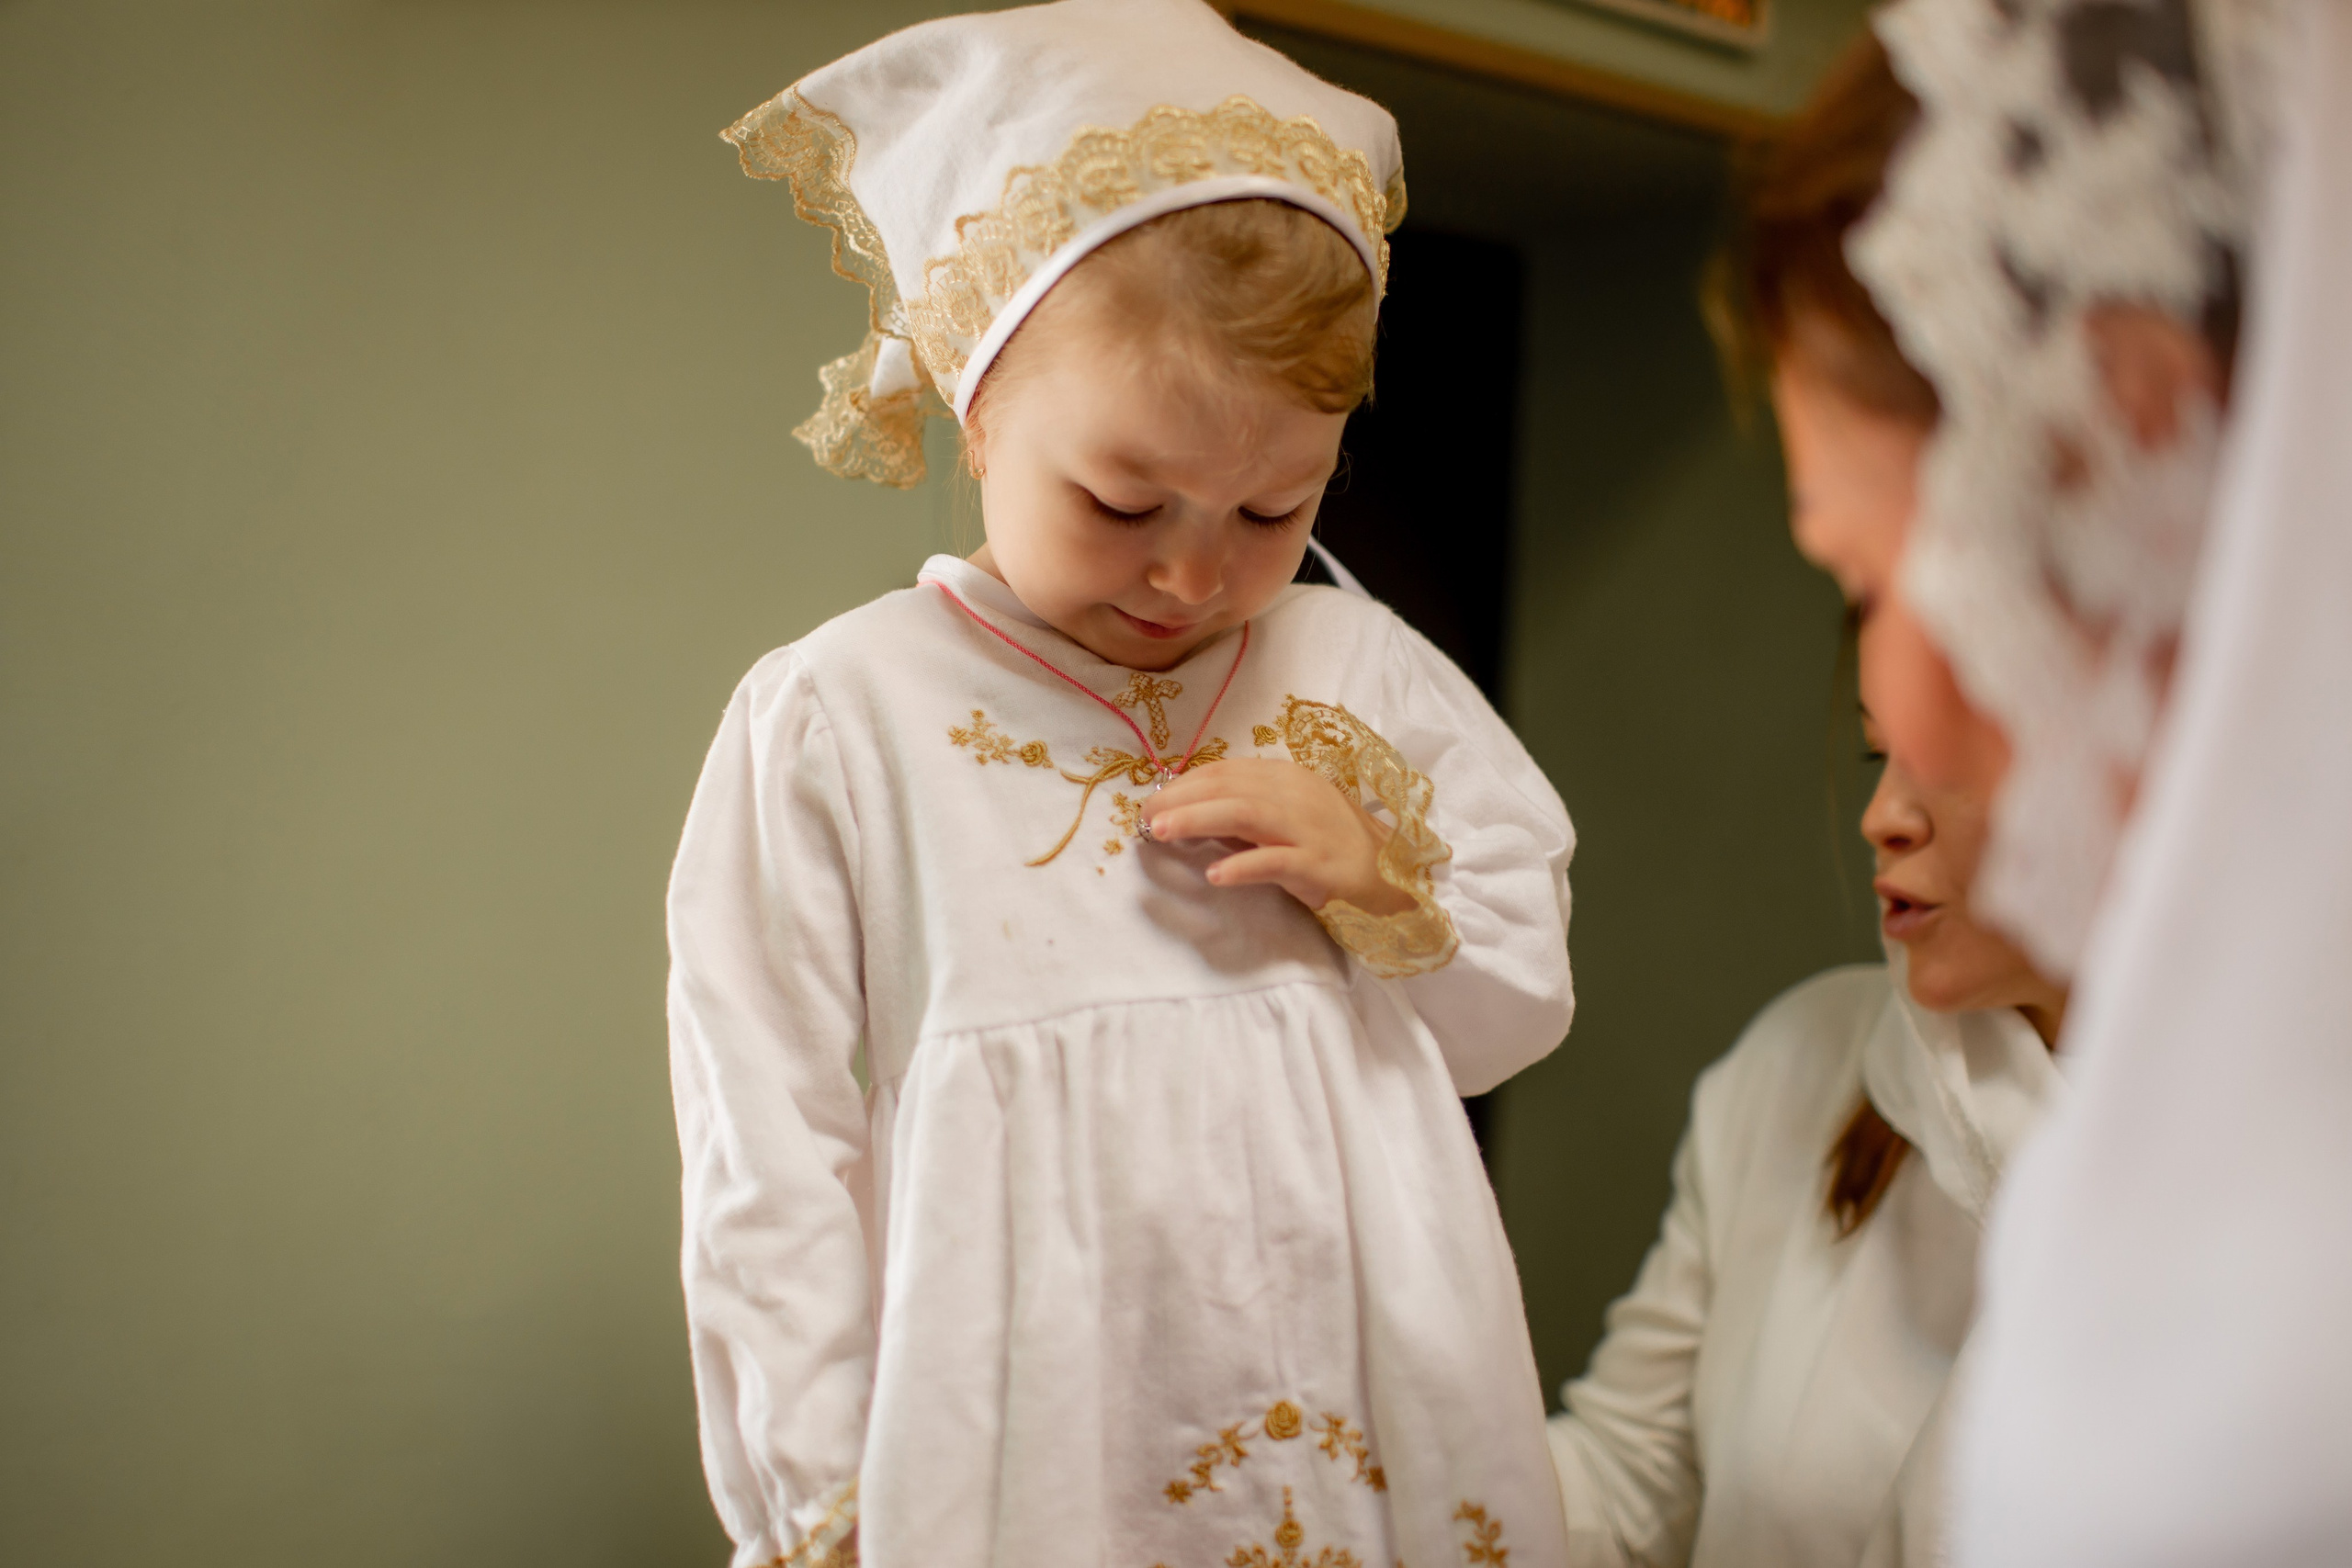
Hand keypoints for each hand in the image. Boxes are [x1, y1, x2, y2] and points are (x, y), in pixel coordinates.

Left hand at [1140, 758, 1413, 916]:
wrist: (1392, 876)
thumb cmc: (1332, 846)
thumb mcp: (1289, 818)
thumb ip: (1247, 812)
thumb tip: (1191, 813)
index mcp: (1287, 778)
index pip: (1227, 772)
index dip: (1185, 783)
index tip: (1153, 800)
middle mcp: (1297, 795)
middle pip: (1229, 788)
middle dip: (1181, 799)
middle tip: (1144, 816)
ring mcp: (1309, 829)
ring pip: (1245, 815)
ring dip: (1198, 820)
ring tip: (1161, 832)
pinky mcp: (1319, 866)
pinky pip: (1275, 862)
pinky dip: (1242, 866)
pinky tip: (1215, 875)